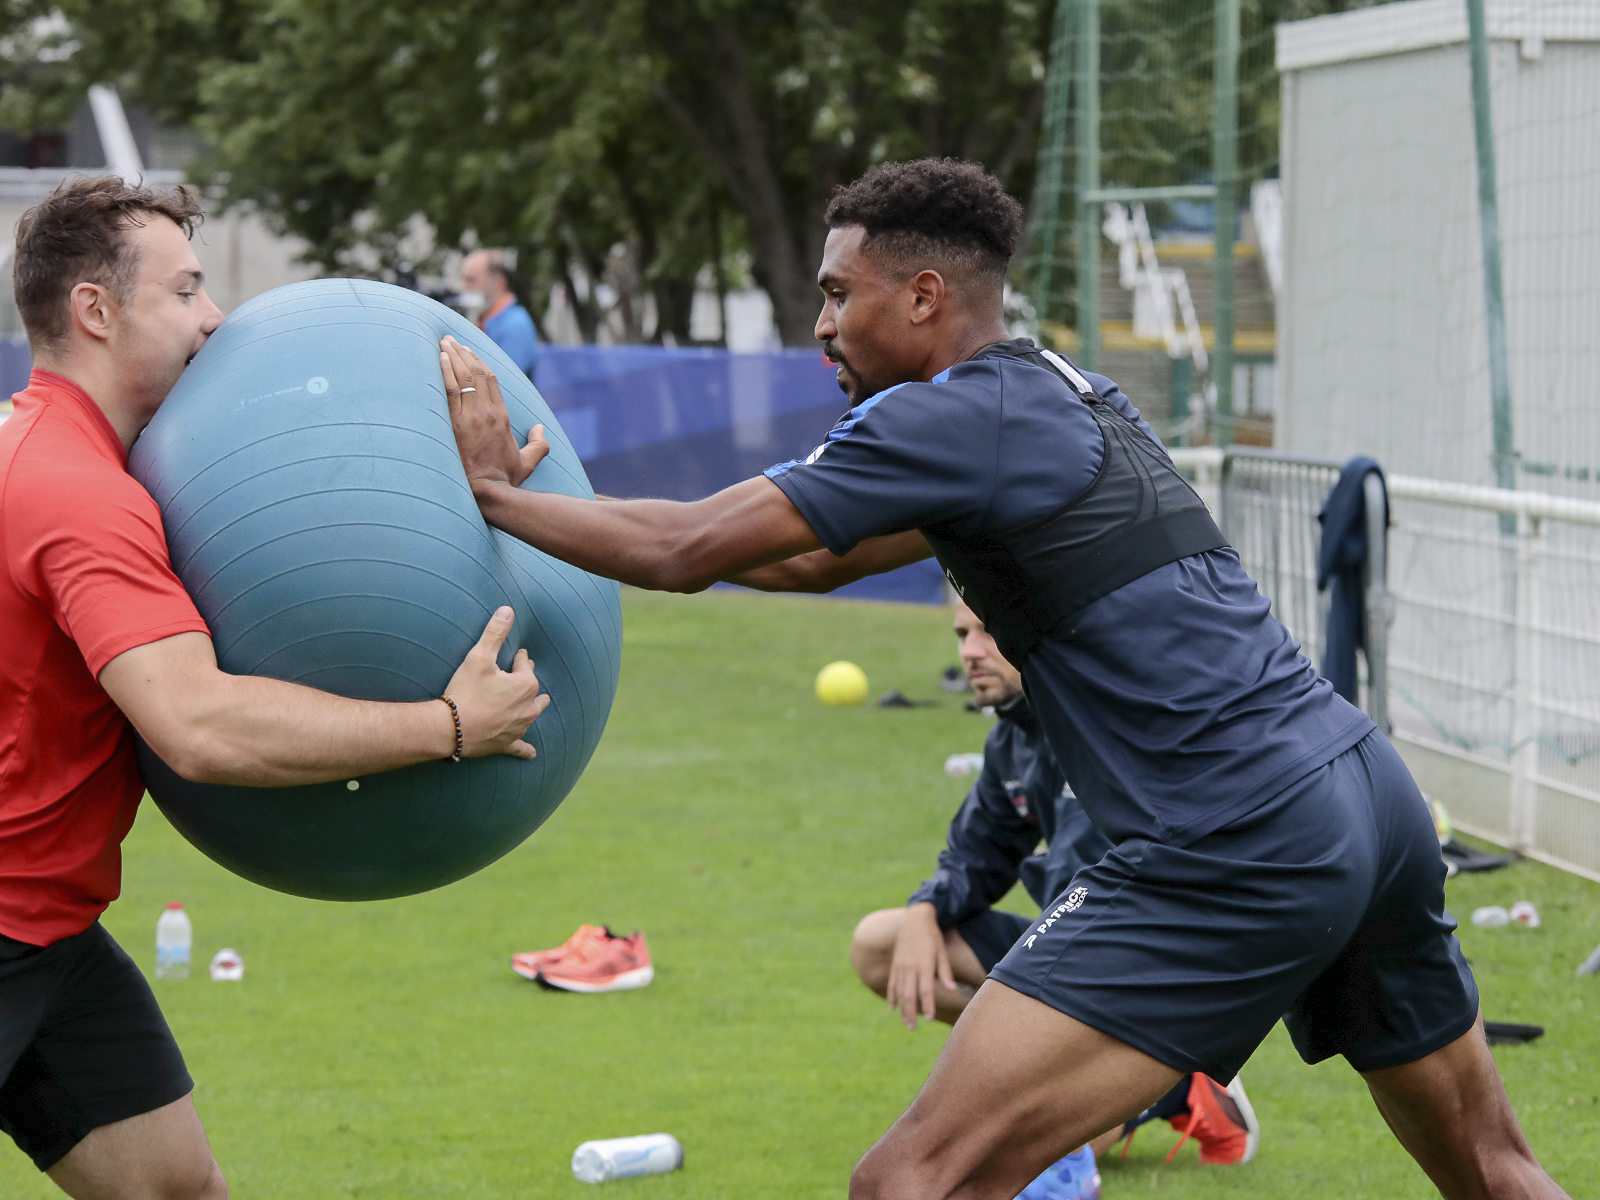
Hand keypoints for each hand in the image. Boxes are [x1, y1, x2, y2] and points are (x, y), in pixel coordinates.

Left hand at [440, 336, 547, 491]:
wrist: (486, 490)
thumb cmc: (505, 479)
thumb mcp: (528, 462)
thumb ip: (539, 445)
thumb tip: (541, 429)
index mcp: (503, 417)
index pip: (492, 380)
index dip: (479, 362)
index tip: (469, 351)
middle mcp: (488, 412)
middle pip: (476, 373)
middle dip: (463, 353)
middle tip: (451, 339)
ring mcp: (472, 417)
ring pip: (463, 377)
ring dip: (452, 357)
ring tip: (443, 342)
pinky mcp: (456, 424)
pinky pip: (451, 391)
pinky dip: (445, 372)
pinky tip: (439, 358)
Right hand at [442, 606, 549, 758]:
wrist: (450, 728)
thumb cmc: (465, 692)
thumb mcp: (479, 656)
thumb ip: (495, 632)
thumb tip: (508, 610)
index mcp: (525, 685)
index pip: (525, 664)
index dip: (518, 657)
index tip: (513, 654)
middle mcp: (528, 708)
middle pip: (534, 690)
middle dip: (527, 680)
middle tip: (518, 673)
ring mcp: (519, 728)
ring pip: (532, 715)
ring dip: (530, 707)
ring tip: (530, 702)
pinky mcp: (506, 744)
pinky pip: (520, 747)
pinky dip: (524, 748)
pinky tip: (530, 753)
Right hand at [886, 903, 955, 1029]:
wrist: (915, 919)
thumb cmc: (932, 936)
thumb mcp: (942, 951)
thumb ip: (945, 972)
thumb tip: (953, 990)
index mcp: (924, 963)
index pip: (925, 989)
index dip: (927, 1005)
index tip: (929, 1018)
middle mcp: (910, 966)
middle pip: (909, 994)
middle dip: (911, 1012)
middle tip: (913, 1028)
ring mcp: (900, 965)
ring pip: (899, 991)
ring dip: (902, 1009)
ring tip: (906, 1023)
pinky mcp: (895, 964)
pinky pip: (892, 983)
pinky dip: (892, 996)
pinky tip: (893, 1008)